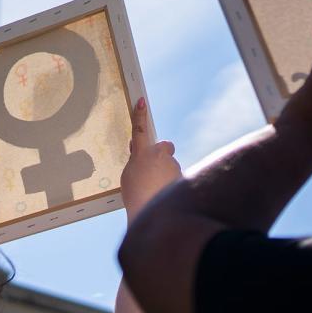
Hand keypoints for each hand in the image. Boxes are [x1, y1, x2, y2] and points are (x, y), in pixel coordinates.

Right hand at [121, 98, 181, 220]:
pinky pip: (176, 177)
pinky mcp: (183, 176)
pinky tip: (164, 194)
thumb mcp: (128, 176)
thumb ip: (135, 162)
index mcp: (142, 154)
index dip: (139, 115)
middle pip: (165, 147)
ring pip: (171, 165)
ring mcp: (173, 165)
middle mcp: (160, 156)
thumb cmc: (137, 196)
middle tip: (153, 168)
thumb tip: (140, 155)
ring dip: (166, 173)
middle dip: (162, 154)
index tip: (141, 101)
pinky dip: (171, 183)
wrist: (153, 211)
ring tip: (156, 190)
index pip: (139, 130)